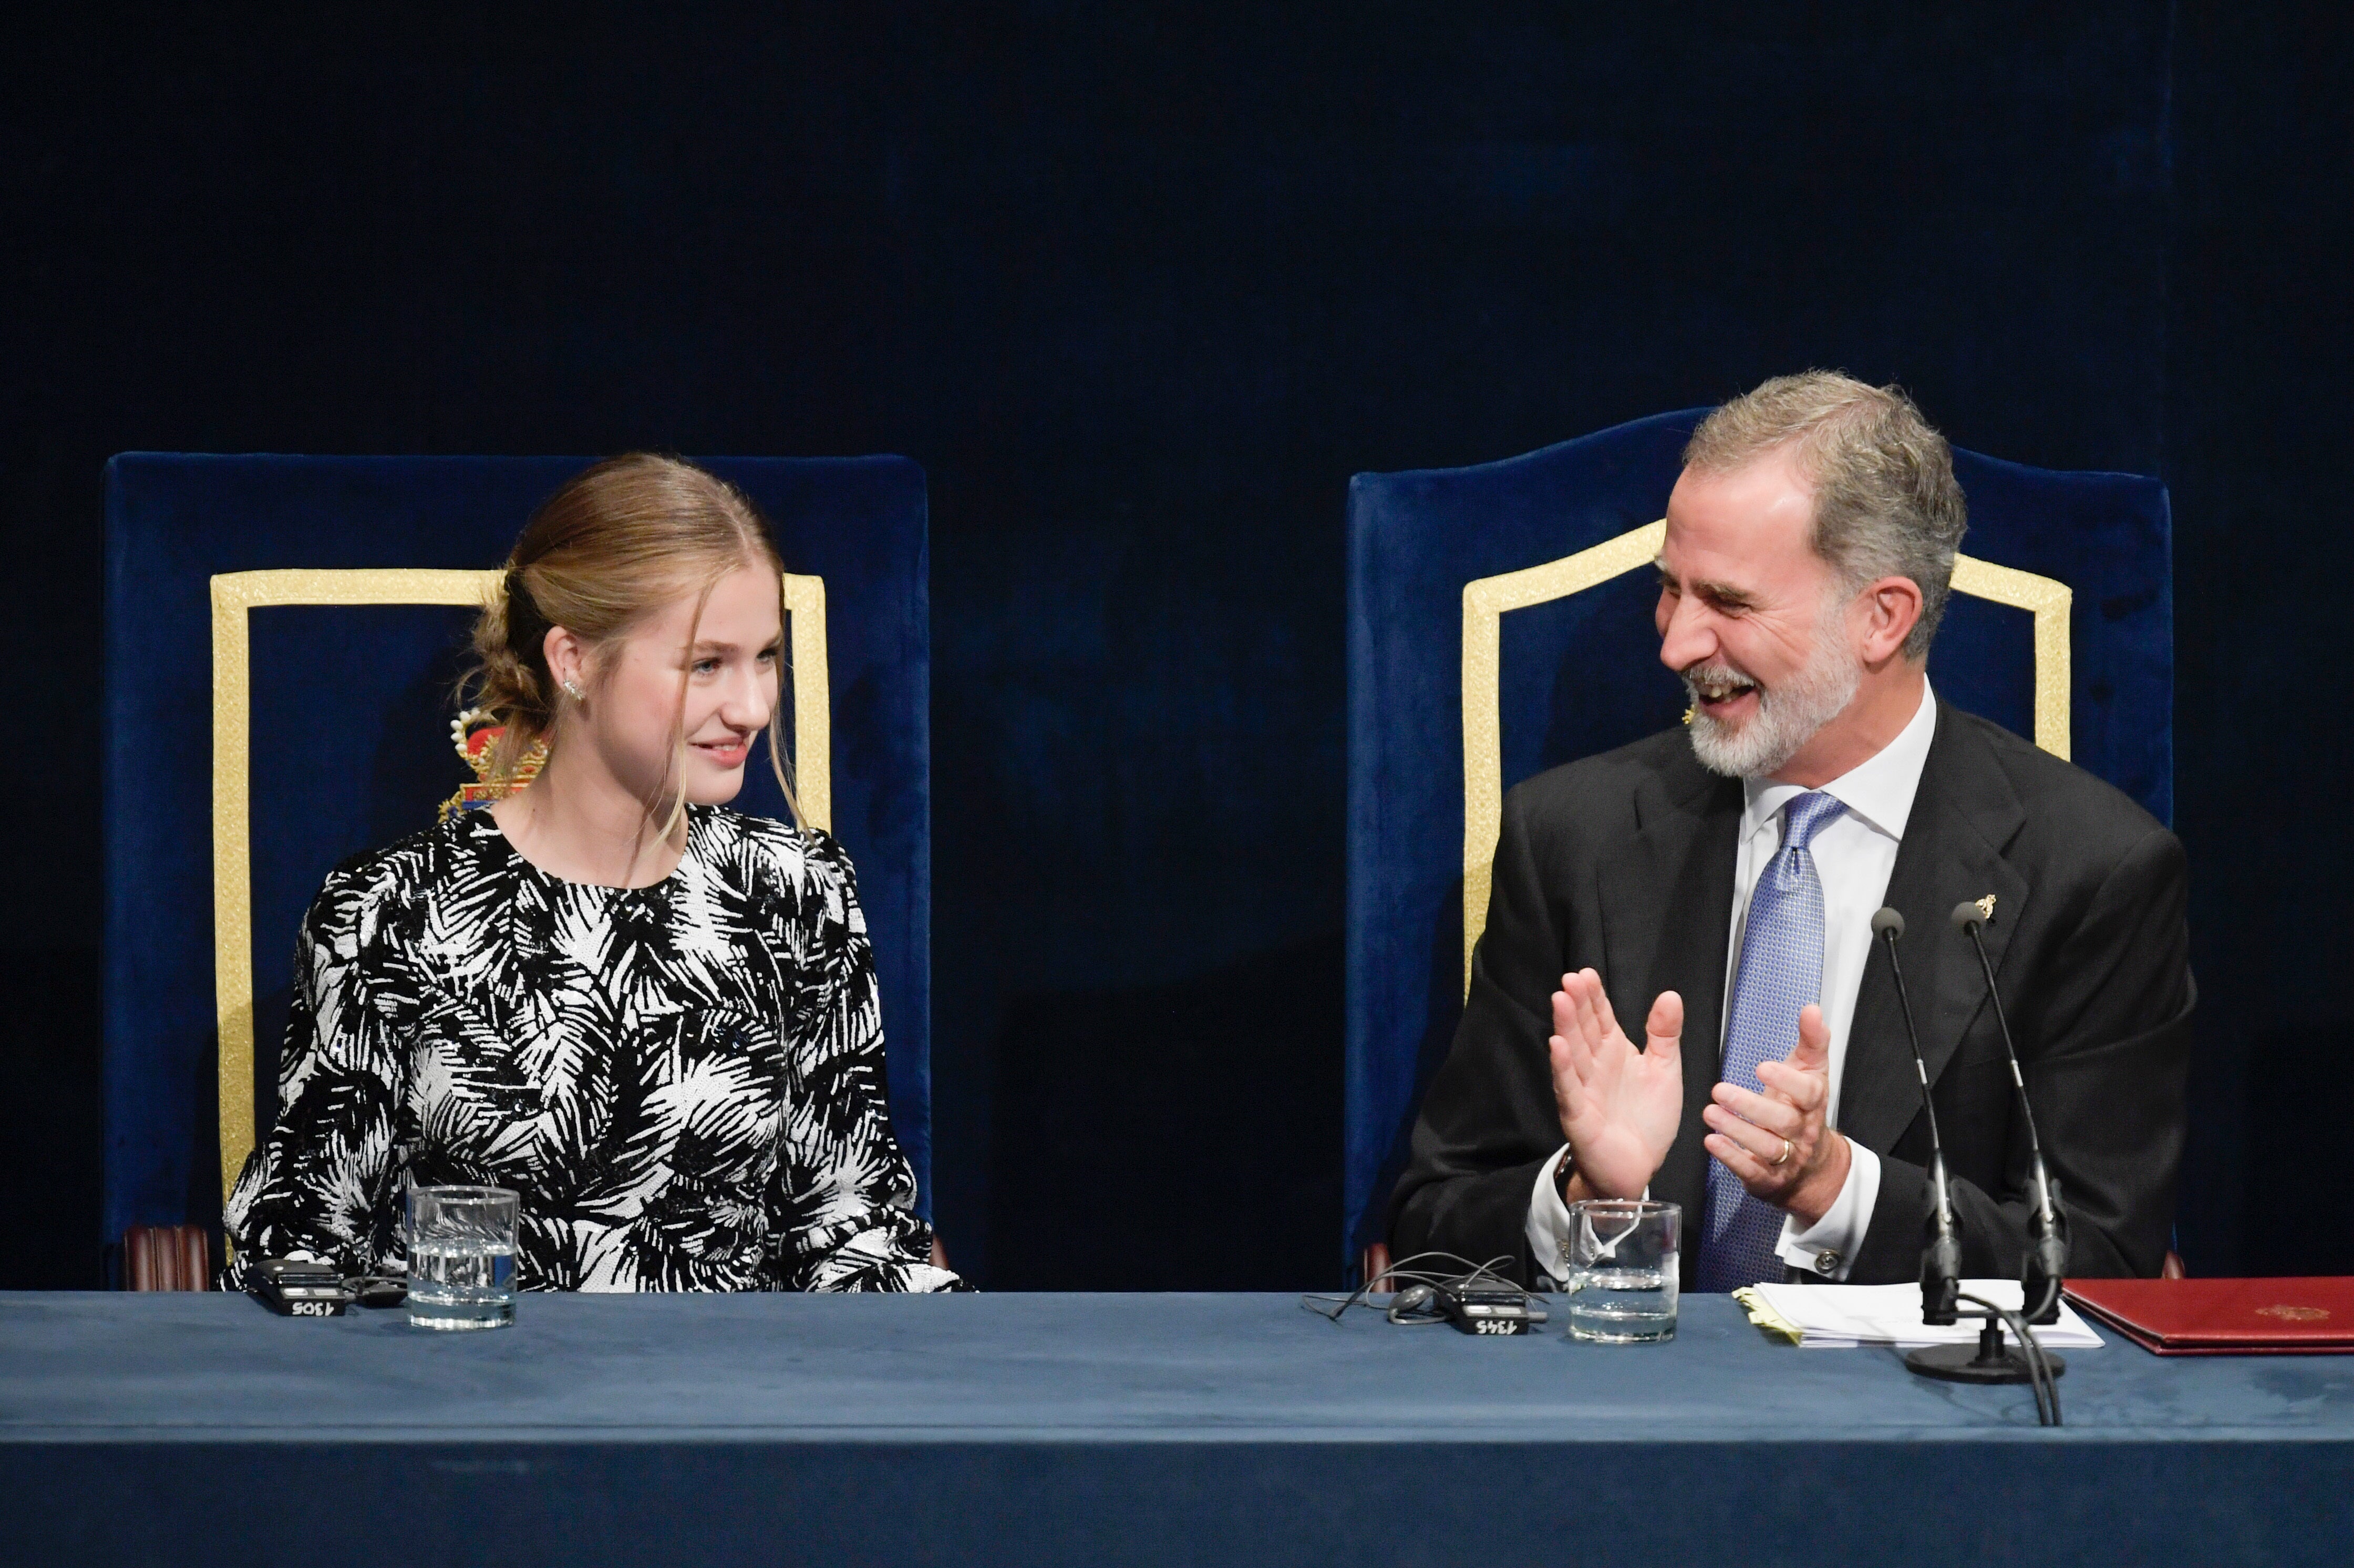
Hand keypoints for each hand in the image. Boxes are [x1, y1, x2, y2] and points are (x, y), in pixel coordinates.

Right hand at [1548, 970, 1682, 1199]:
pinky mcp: (1578, 1115)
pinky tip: (1556, 1045)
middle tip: (1570, 980)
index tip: (1587, 974)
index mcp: (1614, 1052)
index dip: (1594, 997)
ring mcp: (1583, 1089)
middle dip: (1577, 1005)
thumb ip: (1664, 1035)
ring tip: (1560, 1000)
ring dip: (1566, 1027)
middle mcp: (1595, 1066)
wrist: (1638, 1167)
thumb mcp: (1664, 1071)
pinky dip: (1563, 1068)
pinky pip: (1568, 1088)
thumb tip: (1670, 995)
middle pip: (1584, 1030)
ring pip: (1573, 1053)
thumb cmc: (1647, 1119)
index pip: (1601, 1018)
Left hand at [1702, 1002, 1850, 1227]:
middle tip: (1719, 1090)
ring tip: (1710, 1113)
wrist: (1812, 1167)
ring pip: (1767, 1147)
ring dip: (1737, 1130)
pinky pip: (1752, 1171)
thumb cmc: (1803, 1110)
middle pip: (1783, 1121)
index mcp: (1812, 1102)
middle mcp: (1801, 1131)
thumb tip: (1812, 1009)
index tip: (1762, 1067)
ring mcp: (1787, 1158)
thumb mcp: (1811, 1072)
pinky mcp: (1768, 1178)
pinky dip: (1731, 1157)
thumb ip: (1811, 1040)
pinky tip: (1712, 1142)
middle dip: (1751, 1106)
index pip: (1808, 1092)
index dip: (1786, 1080)